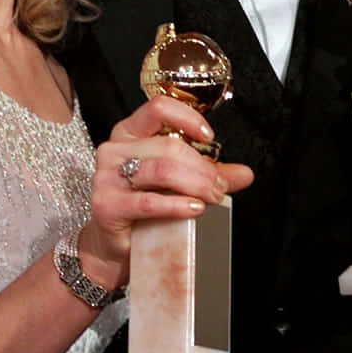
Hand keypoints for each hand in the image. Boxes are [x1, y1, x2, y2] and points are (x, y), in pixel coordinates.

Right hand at [79, 96, 252, 289]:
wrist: (116, 244)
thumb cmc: (143, 206)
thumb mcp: (176, 182)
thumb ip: (207, 174)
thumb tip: (244, 174)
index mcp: (129, 133)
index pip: (158, 108)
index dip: (188, 118)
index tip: (209, 136)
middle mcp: (115, 149)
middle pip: (168, 145)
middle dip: (203, 167)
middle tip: (220, 186)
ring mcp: (107, 176)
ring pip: (162, 170)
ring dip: (196, 184)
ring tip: (212, 198)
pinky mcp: (106, 204)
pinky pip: (149, 201)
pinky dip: (177, 205)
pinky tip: (194, 209)